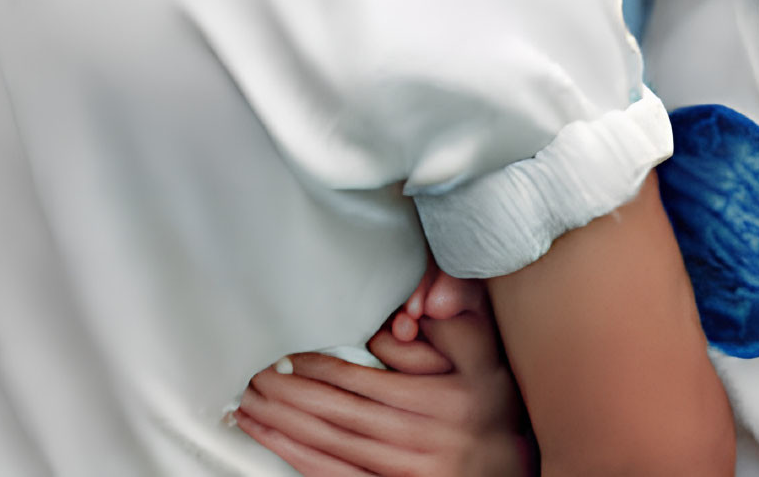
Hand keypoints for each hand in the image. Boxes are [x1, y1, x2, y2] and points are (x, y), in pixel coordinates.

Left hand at [235, 270, 531, 476]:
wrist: (507, 470)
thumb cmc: (488, 409)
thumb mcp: (483, 359)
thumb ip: (457, 322)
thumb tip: (423, 298)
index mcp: (440, 403)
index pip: (363, 383)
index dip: (318, 369)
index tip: (286, 357)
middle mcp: (421, 442)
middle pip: (338, 416)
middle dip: (289, 397)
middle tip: (254, 379)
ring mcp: (405, 475)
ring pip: (330, 448)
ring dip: (284, 427)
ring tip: (251, 407)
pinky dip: (297, 459)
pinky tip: (275, 442)